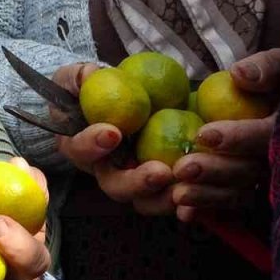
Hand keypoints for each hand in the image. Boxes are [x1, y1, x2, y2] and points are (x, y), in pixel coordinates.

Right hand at [51, 62, 173, 214]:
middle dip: (136, 183)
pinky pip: (173, 197)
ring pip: (144, 200)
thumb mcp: (78, 78)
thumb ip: (78, 77)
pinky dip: (187, 203)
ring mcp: (136, 179)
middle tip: (159, 172)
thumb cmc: (95, 89)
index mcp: (81, 146)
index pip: (79, 149)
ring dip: (163, 199)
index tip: (113, 132)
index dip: (92, 145)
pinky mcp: (162, 182)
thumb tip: (89, 75)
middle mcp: (107, 170)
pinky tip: (201, 197)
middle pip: (115, 185)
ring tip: (183, 189)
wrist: (126, 97)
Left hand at [172, 49, 279, 222]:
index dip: (238, 137)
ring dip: (208, 197)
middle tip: (182, 168)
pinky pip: (232, 203)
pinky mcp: (254, 190)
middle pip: (250, 171)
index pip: (266, 136)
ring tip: (177, 195)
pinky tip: (185, 215)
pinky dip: (209, 210)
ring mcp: (271, 178)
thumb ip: (266, 68)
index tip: (203, 134)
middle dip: (216, 171)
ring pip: (240, 193)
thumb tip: (239, 75)